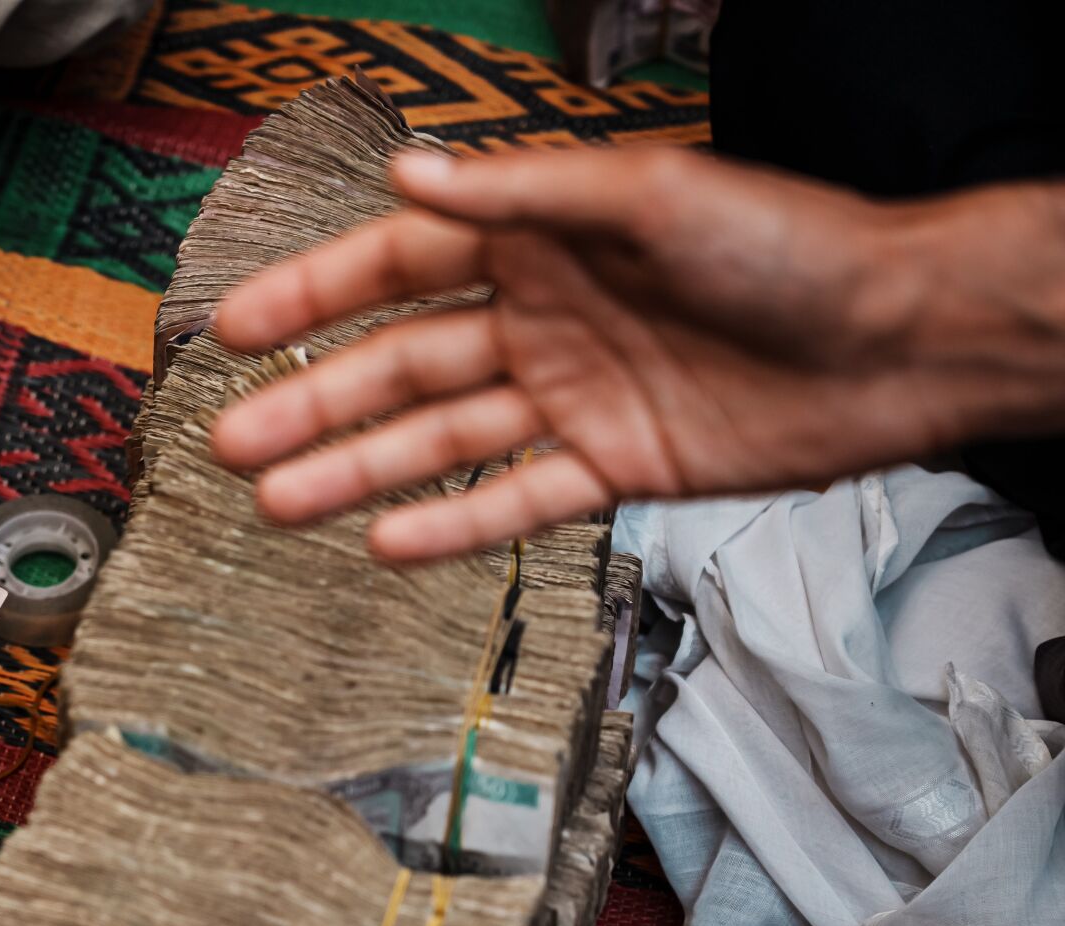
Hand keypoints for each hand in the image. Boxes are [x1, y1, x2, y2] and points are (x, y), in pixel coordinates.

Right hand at [212, 146, 1052, 561]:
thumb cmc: (792, 244)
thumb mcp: (649, 196)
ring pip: (441, 440)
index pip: (398, 266)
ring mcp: (573, 395)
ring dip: (357, 470)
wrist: (899, 341)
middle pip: (401, 365)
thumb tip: (411, 177)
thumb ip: (522, 195)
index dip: (312, 296)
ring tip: (279, 501)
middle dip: (314, 401)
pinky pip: (515, 499)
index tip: (236, 327)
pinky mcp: (614, 464)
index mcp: (539, 240)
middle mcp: (543, 317)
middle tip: (232, 441)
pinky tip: (385, 541)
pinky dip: (451, 524)